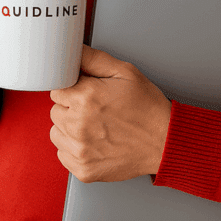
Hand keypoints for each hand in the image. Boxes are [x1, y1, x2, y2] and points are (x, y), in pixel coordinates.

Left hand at [49, 46, 171, 182]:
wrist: (164, 141)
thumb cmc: (147, 106)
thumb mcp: (125, 72)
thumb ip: (94, 59)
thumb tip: (73, 51)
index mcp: (86, 97)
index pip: (57, 89)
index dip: (72, 88)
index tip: (85, 91)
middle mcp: (79, 125)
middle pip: (55, 111)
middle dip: (70, 106)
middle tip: (94, 107)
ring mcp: (80, 150)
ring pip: (56, 133)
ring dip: (69, 128)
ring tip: (94, 124)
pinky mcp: (83, 169)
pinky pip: (63, 154)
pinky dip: (74, 148)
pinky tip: (94, 141)